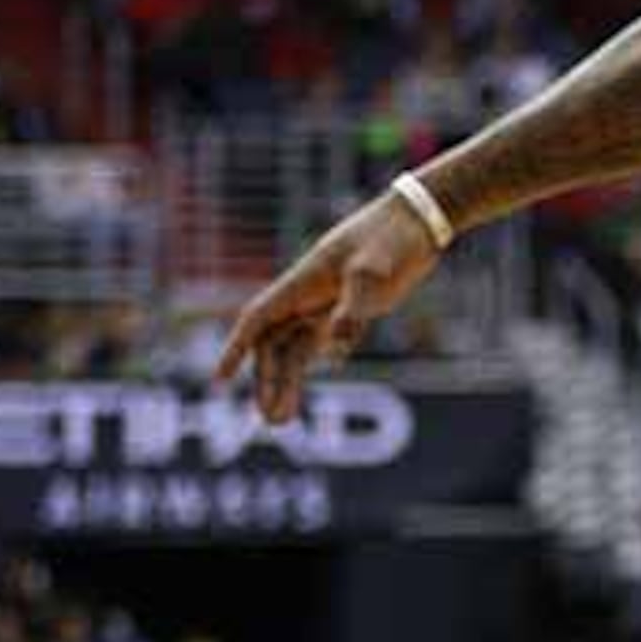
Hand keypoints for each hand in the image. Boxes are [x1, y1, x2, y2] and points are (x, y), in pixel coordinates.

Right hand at [216, 191, 445, 422]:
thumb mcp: (375, 269)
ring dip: (285, 382)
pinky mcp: (350, 309)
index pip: (259, 320)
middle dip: (267, 381)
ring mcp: (328, 303)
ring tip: (279, 421)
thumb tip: (338, 344)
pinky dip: (307, 368)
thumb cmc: (394, 237)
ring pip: (294, 349)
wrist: (421, 220)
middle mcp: (308, 295)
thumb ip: (355, 306)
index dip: (237, 349)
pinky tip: (300, 393)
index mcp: (303, 282)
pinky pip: (318, 343)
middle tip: (270, 420)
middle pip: (274, 344)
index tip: (220, 379)